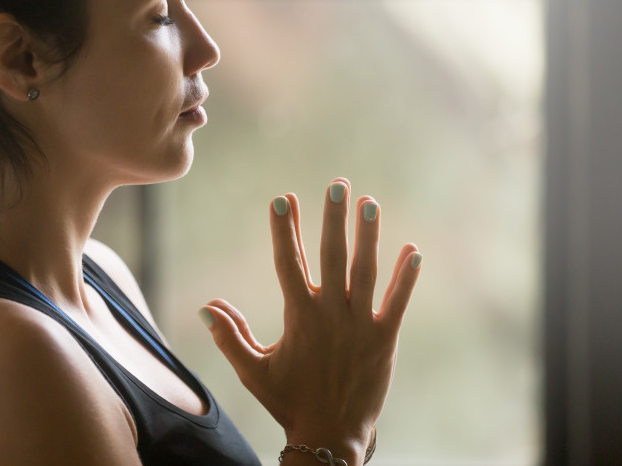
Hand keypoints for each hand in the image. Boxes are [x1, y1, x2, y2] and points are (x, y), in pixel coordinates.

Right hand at [200, 179, 421, 461]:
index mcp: (298, 317)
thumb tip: (208, 306)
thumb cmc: (288, 401)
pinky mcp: (383, 341)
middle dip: (333, 219)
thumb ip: (230, 336)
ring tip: (369, 202)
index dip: (285, 229)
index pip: (288, 262)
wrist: (330, 436)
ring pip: (365, 272)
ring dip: (368, 236)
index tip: (283, 198)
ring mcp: (359, 326)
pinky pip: (397, 303)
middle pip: (331, 256)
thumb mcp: (253, 370)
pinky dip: (405, 278)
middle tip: (337, 185)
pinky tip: (413, 251)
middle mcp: (329, 314)